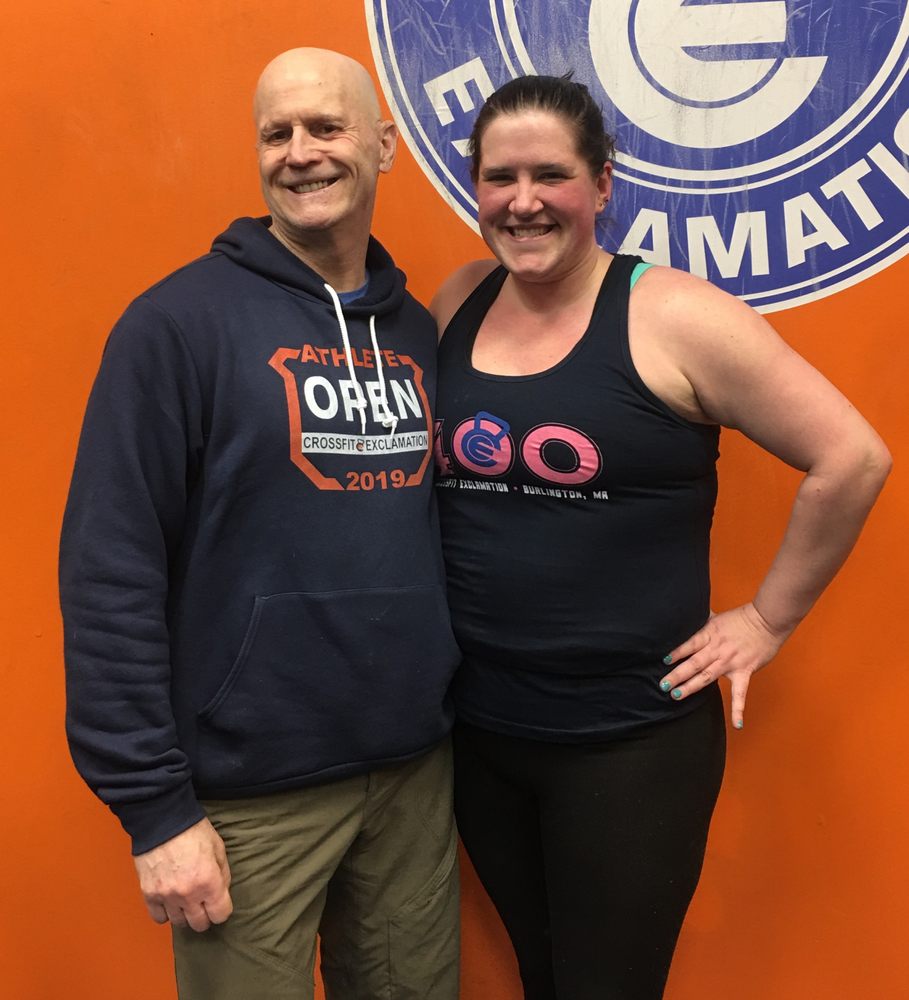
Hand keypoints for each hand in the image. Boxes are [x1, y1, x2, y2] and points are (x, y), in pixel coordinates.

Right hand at [133, 817, 232, 931]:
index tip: (219, 904)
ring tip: (186, 901)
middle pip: (200, 924)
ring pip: (179, 923)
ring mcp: (167, 896)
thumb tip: (221, 891)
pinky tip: (170, 901)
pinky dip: (165, 912)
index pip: (220, 915)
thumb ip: (223, 873)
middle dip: (205, 916)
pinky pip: (158, 917)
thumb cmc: (193, 830)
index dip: (222, 910)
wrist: (162, 820)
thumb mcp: (218, 847)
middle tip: (203, 903)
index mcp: (209, 882)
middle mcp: (188, 894)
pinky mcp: (149, 894)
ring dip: (185, 914)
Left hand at [658, 603, 790, 729]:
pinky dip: (739, 709)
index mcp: (710, 634)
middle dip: (677, 674)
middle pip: (694, 663)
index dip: (677, 653)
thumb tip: (685, 615)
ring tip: (676, 695)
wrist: (767, 621)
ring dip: (691, 687)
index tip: (664, 661)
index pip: (689, 644)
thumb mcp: (716, 616)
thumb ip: (701, 620)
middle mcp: (717, 649)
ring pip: (707, 677)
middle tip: (663, 685)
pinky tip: (737, 725)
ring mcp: (730, 662)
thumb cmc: (742, 618)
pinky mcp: (744, 671)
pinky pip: (741, 693)